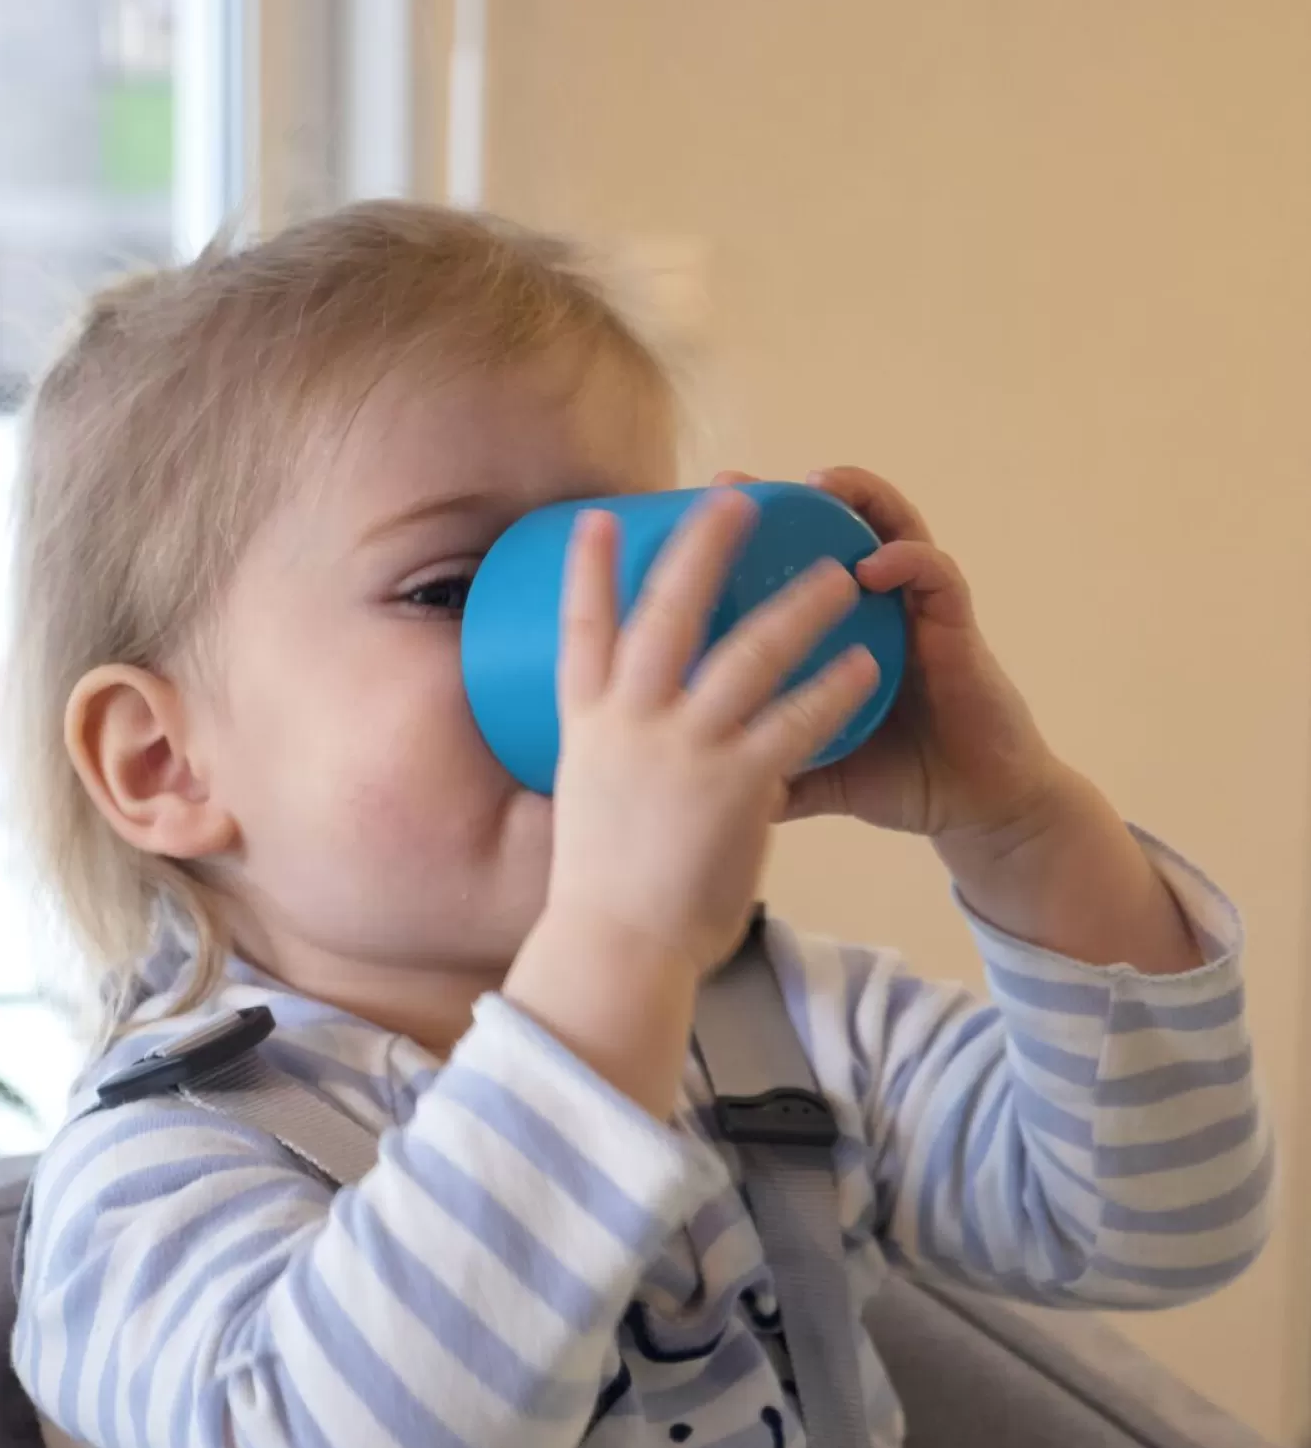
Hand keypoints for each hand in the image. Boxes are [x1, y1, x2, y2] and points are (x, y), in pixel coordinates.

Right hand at [506, 489, 879, 1115]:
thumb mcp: (589, 811)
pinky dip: (833, 687)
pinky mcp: (735, 784)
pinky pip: (798, 720)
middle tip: (735, 498)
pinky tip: (866, 662)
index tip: (598, 519)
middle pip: (666, 613)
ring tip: (838, 571)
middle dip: (702, 548)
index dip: (589, 570)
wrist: (617, 949)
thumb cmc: (604, 895)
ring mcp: (682, 750)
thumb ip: (608, 770)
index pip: (581, 631)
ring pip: (747, 653)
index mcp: (587, 728)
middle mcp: (630, 724)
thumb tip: (612, 761)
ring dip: (796, 605)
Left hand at [713, 466, 1200, 972]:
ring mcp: (917, 612)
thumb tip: (691, 783)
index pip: (787, 566)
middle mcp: (874, 609)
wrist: (974, 808)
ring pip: (891, 530)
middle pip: (832, 530)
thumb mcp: (814, 768)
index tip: (682, 523)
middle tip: (732, 484)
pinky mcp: (958, 628)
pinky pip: (937, 578)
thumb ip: (762, 763)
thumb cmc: (898, 776)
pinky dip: (908, 562)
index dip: (741, 540)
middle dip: (785, 498)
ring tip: (819, 485)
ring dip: (859, 499)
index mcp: (834, 634)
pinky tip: (875, 565)